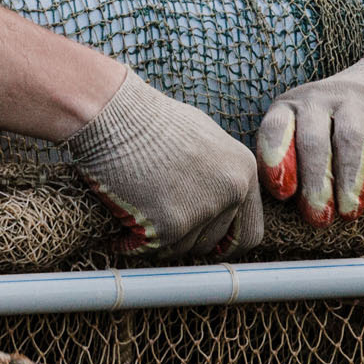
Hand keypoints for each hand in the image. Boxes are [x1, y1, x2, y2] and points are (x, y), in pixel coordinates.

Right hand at [66, 70, 262, 256]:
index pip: (250, 232)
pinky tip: (119, 228)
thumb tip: (221, 203)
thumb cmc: (148, 120)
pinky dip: (130, 244)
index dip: (225, 244)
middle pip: (210, 244)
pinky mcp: (170, 225)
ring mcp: (202, 209)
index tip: (205, 246)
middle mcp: (231, 191)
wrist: (114, 113)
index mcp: (243, 171)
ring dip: (156, 240)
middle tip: (156, 222)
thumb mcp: (203, 139)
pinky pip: (149, 250)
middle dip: (183, 239)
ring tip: (134, 213)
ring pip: (180, 250)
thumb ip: (220, 173)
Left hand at [256, 54, 363, 224]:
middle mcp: (321, 99)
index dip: (277, 159)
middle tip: (318, 219)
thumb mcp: (296, 134)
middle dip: (316, 180)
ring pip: (351, 138)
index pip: (276, 128)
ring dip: (350, 179)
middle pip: (314, 139)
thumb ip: (287, 165)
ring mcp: (358, 103)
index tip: (282, 193)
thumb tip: (282, 206)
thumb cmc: (321, 128)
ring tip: (349, 214)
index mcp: (289, 107)